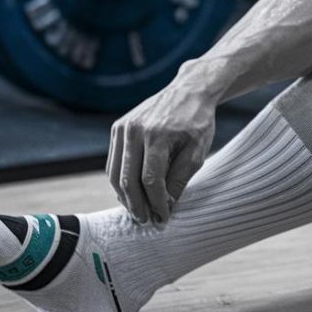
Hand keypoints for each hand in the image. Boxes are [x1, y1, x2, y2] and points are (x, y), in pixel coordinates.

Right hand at [107, 75, 216, 223]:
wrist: (189, 90)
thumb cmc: (197, 122)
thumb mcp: (197, 152)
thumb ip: (180, 179)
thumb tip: (166, 207)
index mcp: (157, 135)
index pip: (151, 180)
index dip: (156, 203)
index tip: (163, 218)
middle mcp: (135, 130)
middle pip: (128, 180)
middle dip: (137, 205)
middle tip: (147, 221)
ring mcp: (123, 128)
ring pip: (115, 174)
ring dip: (125, 197)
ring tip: (139, 212)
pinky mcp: (118, 128)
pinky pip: (114, 162)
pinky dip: (120, 181)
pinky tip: (133, 194)